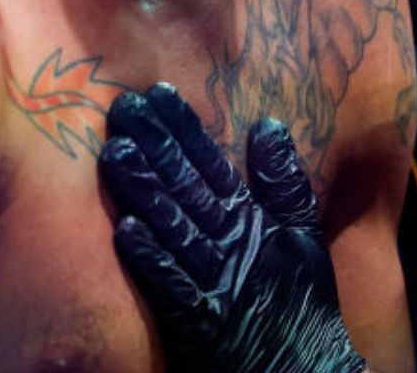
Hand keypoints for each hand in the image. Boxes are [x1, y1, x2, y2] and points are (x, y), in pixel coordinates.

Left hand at [99, 84, 365, 372]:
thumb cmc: (298, 307)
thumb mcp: (302, 242)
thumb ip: (285, 185)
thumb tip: (269, 126)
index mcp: (253, 223)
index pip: (214, 166)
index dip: (186, 130)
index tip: (157, 93)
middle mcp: (234, 247)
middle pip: (190, 188)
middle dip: (157, 145)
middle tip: (124, 108)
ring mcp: (216, 284)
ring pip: (176, 227)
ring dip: (145, 190)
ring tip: (114, 153)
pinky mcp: (200, 323)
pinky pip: (172, 286)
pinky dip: (152, 258)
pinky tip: (126, 228)